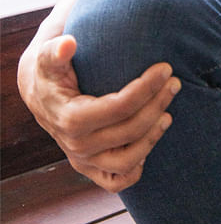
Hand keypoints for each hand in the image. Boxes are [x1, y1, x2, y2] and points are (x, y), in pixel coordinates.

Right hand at [17, 34, 179, 191]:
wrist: (43, 95)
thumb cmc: (52, 71)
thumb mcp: (48, 58)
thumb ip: (56, 50)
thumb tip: (68, 43)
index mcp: (70, 118)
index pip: (118, 107)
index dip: (146, 88)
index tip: (166, 68)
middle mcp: (77, 144)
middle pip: (129, 131)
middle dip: (157, 105)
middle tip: (175, 82)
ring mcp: (85, 159)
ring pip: (127, 161)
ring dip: (153, 137)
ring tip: (169, 113)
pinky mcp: (91, 168)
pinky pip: (116, 180)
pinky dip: (136, 169)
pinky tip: (150, 142)